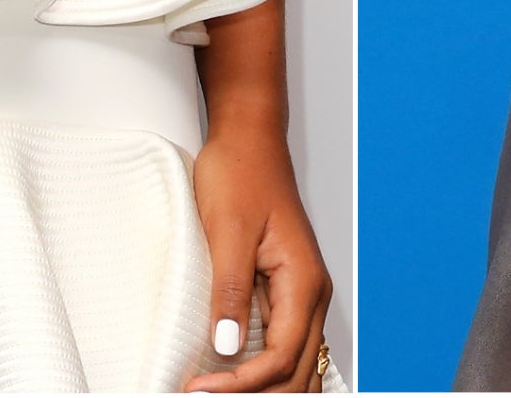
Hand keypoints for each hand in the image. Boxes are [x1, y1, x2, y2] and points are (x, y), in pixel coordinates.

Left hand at [184, 119, 331, 392]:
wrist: (247, 138)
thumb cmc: (241, 171)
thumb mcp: (228, 229)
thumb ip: (231, 289)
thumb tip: (228, 347)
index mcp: (304, 280)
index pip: (281, 357)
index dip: (241, 384)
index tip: (199, 387)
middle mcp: (310, 293)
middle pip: (295, 372)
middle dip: (254, 395)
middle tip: (203, 396)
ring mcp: (299, 293)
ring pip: (293, 364)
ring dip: (260, 387)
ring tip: (216, 390)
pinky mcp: (283, 290)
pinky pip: (281, 345)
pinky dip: (261, 369)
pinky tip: (230, 372)